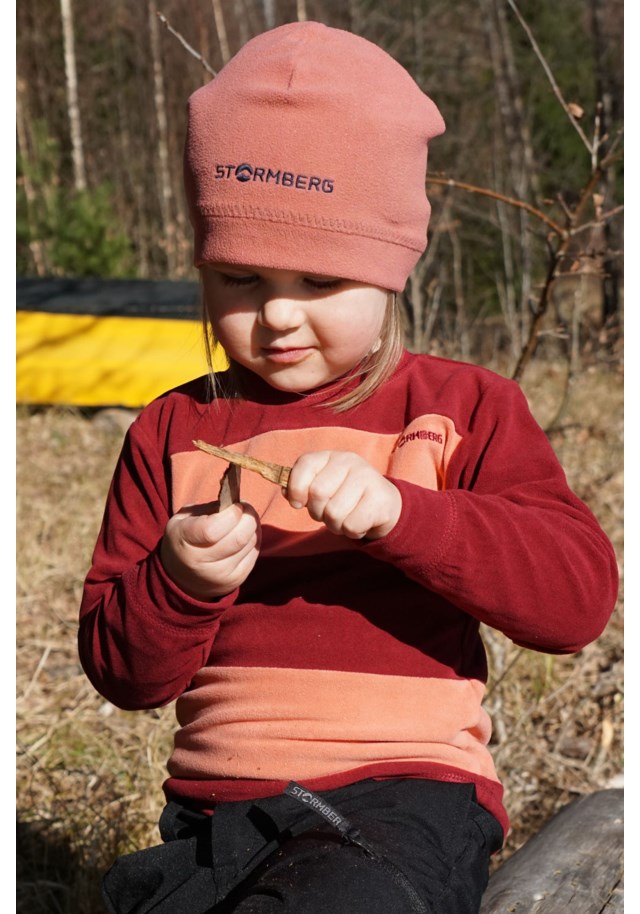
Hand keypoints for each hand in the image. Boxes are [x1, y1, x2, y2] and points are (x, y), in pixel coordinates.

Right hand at [160, 501, 260, 598]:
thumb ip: (207, 508)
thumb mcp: (183, 518)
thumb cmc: (185, 538)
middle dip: (249, 517)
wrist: (182, 576)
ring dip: (253, 527)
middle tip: (245, 508)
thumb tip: (236, 502)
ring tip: (245, 520)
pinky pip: (254, 554)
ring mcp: (220, 575)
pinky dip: (254, 540)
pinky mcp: (235, 580)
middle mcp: (201, 564)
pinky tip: (245, 534)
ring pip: (250, 544)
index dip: (231, 514)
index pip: (213, 529)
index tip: (235, 505)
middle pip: (238, 538)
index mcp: (184, 542)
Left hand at [285, 451, 401, 539]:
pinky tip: (360, 523)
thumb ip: (301, 487)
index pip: (305, 465)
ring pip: (334, 513)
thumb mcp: (322, 487)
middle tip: (329, 512)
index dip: (295, 488)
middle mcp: (350, 462)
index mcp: (331, 456)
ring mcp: (367, 478)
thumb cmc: (346, 497)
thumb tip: (287, 492)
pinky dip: (351, 531)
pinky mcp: (380, 500)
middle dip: (318, 512)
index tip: (298, 503)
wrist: (384, 505)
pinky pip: (350, 526)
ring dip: (335, 525)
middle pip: (317, 493)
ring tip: (345, 518)